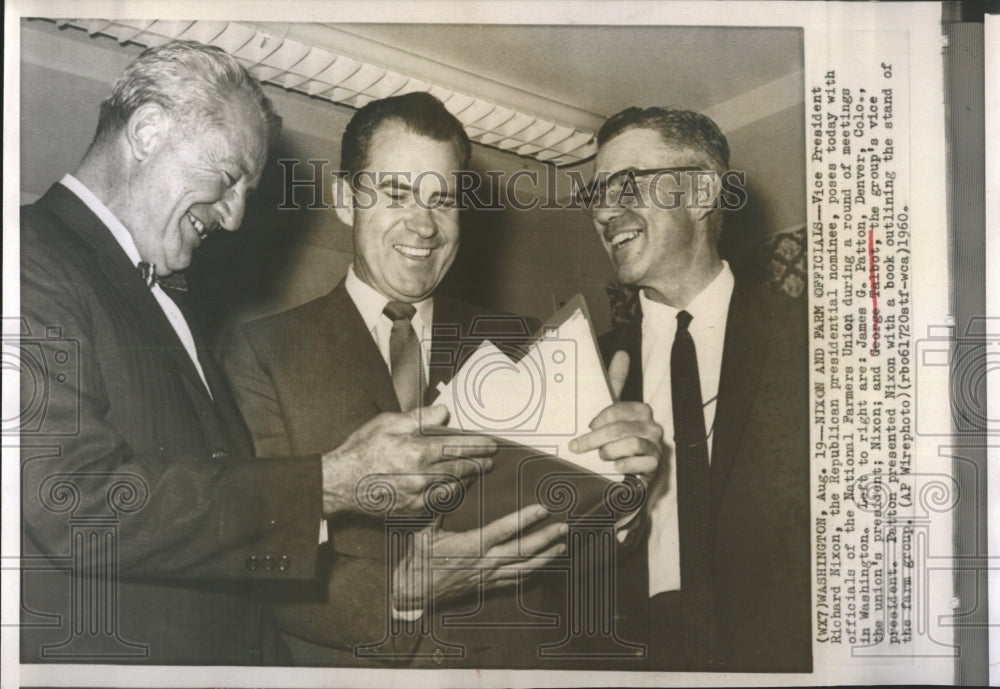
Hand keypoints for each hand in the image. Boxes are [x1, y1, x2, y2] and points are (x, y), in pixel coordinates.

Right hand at [320, 405, 496, 515]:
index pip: (458, 448)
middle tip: (490, 462)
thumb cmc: (361, 449)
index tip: (492, 445)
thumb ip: (419, 418)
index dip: (478, 446)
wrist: (339, 483)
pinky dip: (448, 495)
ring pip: (452, 488)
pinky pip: (437, 504)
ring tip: (474, 473)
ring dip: (466, 480)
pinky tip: (452, 489)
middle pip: (460, 470)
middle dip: (478, 465)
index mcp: (418, 452)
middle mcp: (422, 477)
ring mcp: (417, 497)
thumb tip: (443, 412)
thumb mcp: (387, 423)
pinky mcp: (410, 511)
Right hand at [391, 504, 565, 611]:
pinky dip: (532, 572)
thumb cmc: (419, 561)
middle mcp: (484, 561)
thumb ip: (438, 511)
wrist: (415, 592)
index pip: (504, 530)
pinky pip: (515, 580)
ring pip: (524, 567)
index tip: (542, 509)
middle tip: (564, 528)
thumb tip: (444, 487)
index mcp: (471, 545)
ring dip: (545, 557)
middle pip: (522, 550)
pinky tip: (543, 566)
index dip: (525, 519)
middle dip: (545, 539)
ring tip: (562, 546)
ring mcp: (488, 575)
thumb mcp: (425, 532)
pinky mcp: (487, 585)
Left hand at [568, 351, 662, 476]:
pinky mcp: (656, 465)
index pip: (616, 410)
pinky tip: (617, 467)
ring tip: (602, 457)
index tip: (586, 427)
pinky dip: (626, 465)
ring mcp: (656, 446)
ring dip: (609, 452)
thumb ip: (615, 382)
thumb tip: (622, 353)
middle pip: (619, 428)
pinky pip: (642, 463)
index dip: (597, 420)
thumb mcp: (612, 411)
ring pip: (631, 444)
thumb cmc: (616, 438)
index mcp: (640, 410)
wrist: (627, 470)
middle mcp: (651, 426)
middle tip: (577, 447)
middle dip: (594, 439)